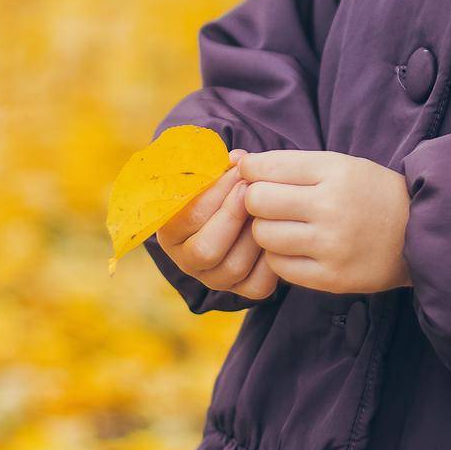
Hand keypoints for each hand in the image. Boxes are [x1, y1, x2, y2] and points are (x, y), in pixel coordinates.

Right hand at [154, 148, 280, 301]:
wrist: (240, 207)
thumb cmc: (222, 186)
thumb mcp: (213, 174)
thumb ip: (219, 167)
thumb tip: (240, 160)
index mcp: (171, 232)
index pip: (189, 218)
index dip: (216, 193)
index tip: (239, 171)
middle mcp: (189, 262)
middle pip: (207, 250)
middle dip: (233, 216)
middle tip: (253, 190)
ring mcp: (216, 279)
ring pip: (234, 267)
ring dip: (254, 234)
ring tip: (269, 207)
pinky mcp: (244, 290)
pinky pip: (258, 284)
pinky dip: (271, 258)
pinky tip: (278, 231)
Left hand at [237, 149, 413, 294]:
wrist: (418, 233)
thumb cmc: (371, 193)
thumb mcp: (340, 165)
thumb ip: (289, 164)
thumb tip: (236, 160)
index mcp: (335, 171)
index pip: (267, 167)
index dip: (251, 171)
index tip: (255, 175)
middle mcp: (332, 206)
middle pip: (258, 201)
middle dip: (255, 200)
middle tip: (269, 203)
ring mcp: (331, 245)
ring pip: (264, 235)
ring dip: (266, 230)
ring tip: (286, 226)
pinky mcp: (331, 277)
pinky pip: (279, 266)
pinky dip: (279, 256)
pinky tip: (296, 248)